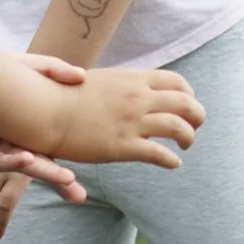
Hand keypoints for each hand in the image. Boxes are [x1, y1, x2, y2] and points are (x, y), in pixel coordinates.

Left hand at [0, 53, 87, 205]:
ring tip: (65, 176)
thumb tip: (81, 76)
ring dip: (43, 171)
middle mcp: (14, 140)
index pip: (53, 145)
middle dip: (59, 178)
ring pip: (23, 165)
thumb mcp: (24, 65)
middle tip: (79, 191)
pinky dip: (13, 160)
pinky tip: (27, 157)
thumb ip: (52, 68)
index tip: (91, 162)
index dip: (69, 155)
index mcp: (28, 126)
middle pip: (41, 163)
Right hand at [51, 67, 203, 166]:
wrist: (46, 110)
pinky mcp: (123, 146)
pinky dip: (171, 160)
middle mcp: (137, 98)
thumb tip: (134, 87)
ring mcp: (132, 122)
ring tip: (186, 145)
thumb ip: (123, 84)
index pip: (176, 82)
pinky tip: (172, 163)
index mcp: (133, 80)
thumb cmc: (68, 96)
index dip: (189, 94)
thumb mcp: (101, 80)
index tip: (187, 104)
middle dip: (197, 115)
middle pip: (186, 103)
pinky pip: (160, 153)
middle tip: (195, 126)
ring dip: (189, 137)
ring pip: (179, 127)